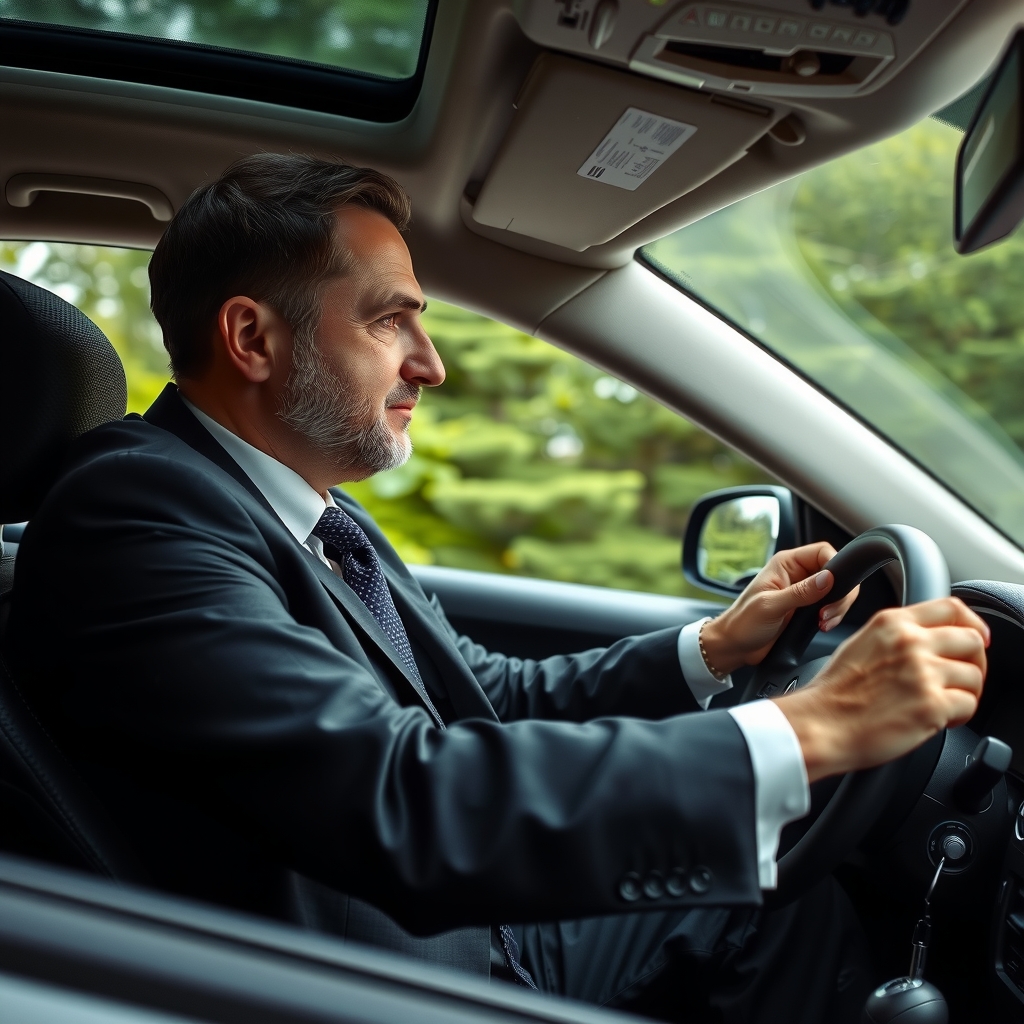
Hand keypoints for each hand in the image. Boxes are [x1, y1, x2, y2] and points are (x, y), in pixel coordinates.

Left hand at [700, 542, 858, 676]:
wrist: (735, 647)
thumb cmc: (743, 623)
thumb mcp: (770, 606)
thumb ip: (800, 593)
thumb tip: (828, 578)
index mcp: (786, 564)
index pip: (822, 551)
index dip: (836, 566)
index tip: (835, 587)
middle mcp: (797, 575)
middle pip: (836, 572)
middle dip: (839, 593)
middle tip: (828, 612)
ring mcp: (804, 593)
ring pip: (837, 591)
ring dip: (837, 608)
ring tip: (823, 622)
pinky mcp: (808, 610)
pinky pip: (831, 607)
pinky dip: (834, 617)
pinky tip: (823, 626)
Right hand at [775, 598, 989, 782]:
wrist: (821, 724)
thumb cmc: (835, 692)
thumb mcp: (862, 644)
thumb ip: (897, 636)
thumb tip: (931, 641)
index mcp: (892, 622)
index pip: (952, 608)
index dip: (973, 624)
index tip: (977, 638)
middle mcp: (910, 642)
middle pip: (973, 640)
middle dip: (974, 662)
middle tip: (962, 680)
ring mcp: (922, 672)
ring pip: (975, 676)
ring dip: (966, 693)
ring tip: (944, 704)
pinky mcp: (931, 704)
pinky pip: (969, 705)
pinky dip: (959, 716)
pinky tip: (938, 719)